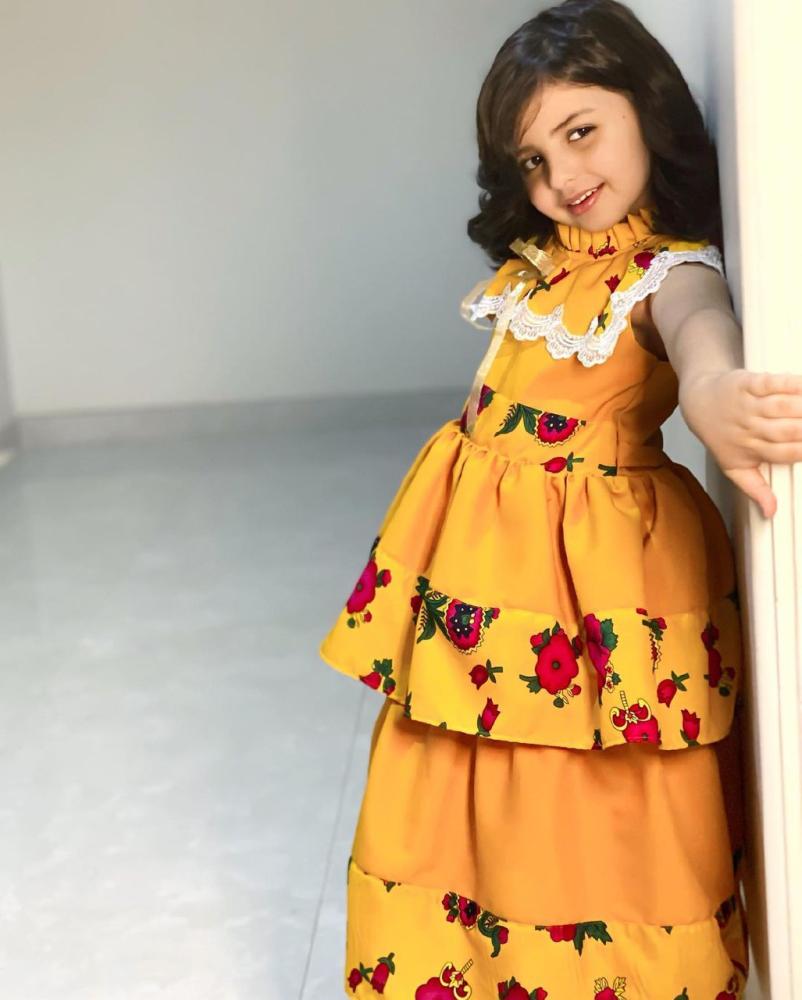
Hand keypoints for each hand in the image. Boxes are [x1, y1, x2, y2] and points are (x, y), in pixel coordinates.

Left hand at [678, 369, 801, 518]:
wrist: (698, 403)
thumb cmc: (721, 436)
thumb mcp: (733, 467)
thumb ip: (754, 489)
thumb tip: (771, 512)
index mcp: (750, 450)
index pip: (786, 454)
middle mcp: (749, 428)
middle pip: (788, 430)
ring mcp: (748, 405)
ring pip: (783, 406)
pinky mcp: (747, 383)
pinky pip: (772, 382)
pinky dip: (792, 382)